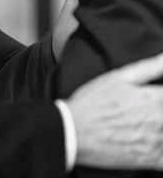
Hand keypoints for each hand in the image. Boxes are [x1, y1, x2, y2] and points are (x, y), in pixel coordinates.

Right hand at [67, 53, 162, 168]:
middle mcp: (161, 120)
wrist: (74, 132)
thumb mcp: (117, 78)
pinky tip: (154, 140)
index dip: (162, 94)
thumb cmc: (93, 102)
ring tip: (145, 121)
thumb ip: (149, 67)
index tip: (155, 96)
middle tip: (140, 109)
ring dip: (161, 126)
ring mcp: (158, 142)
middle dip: (159, 110)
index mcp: (156, 99)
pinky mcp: (152, 160)